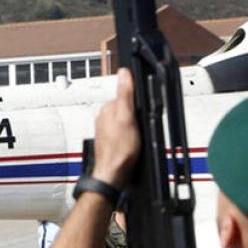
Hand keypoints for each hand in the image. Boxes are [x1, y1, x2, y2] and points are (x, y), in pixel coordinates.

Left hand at [92, 68, 139, 188]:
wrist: (113, 174)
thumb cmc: (120, 150)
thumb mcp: (127, 118)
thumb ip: (125, 94)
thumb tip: (124, 72)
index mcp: (108, 108)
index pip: (125, 94)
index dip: (138, 100)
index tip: (144, 109)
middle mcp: (104, 117)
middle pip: (126, 106)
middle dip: (136, 113)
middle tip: (142, 126)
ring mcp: (106, 129)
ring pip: (125, 120)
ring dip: (133, 125)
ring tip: (137, 136)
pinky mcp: (110, 139)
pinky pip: (123, 131)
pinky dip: (130, 135)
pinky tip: (133, 142)